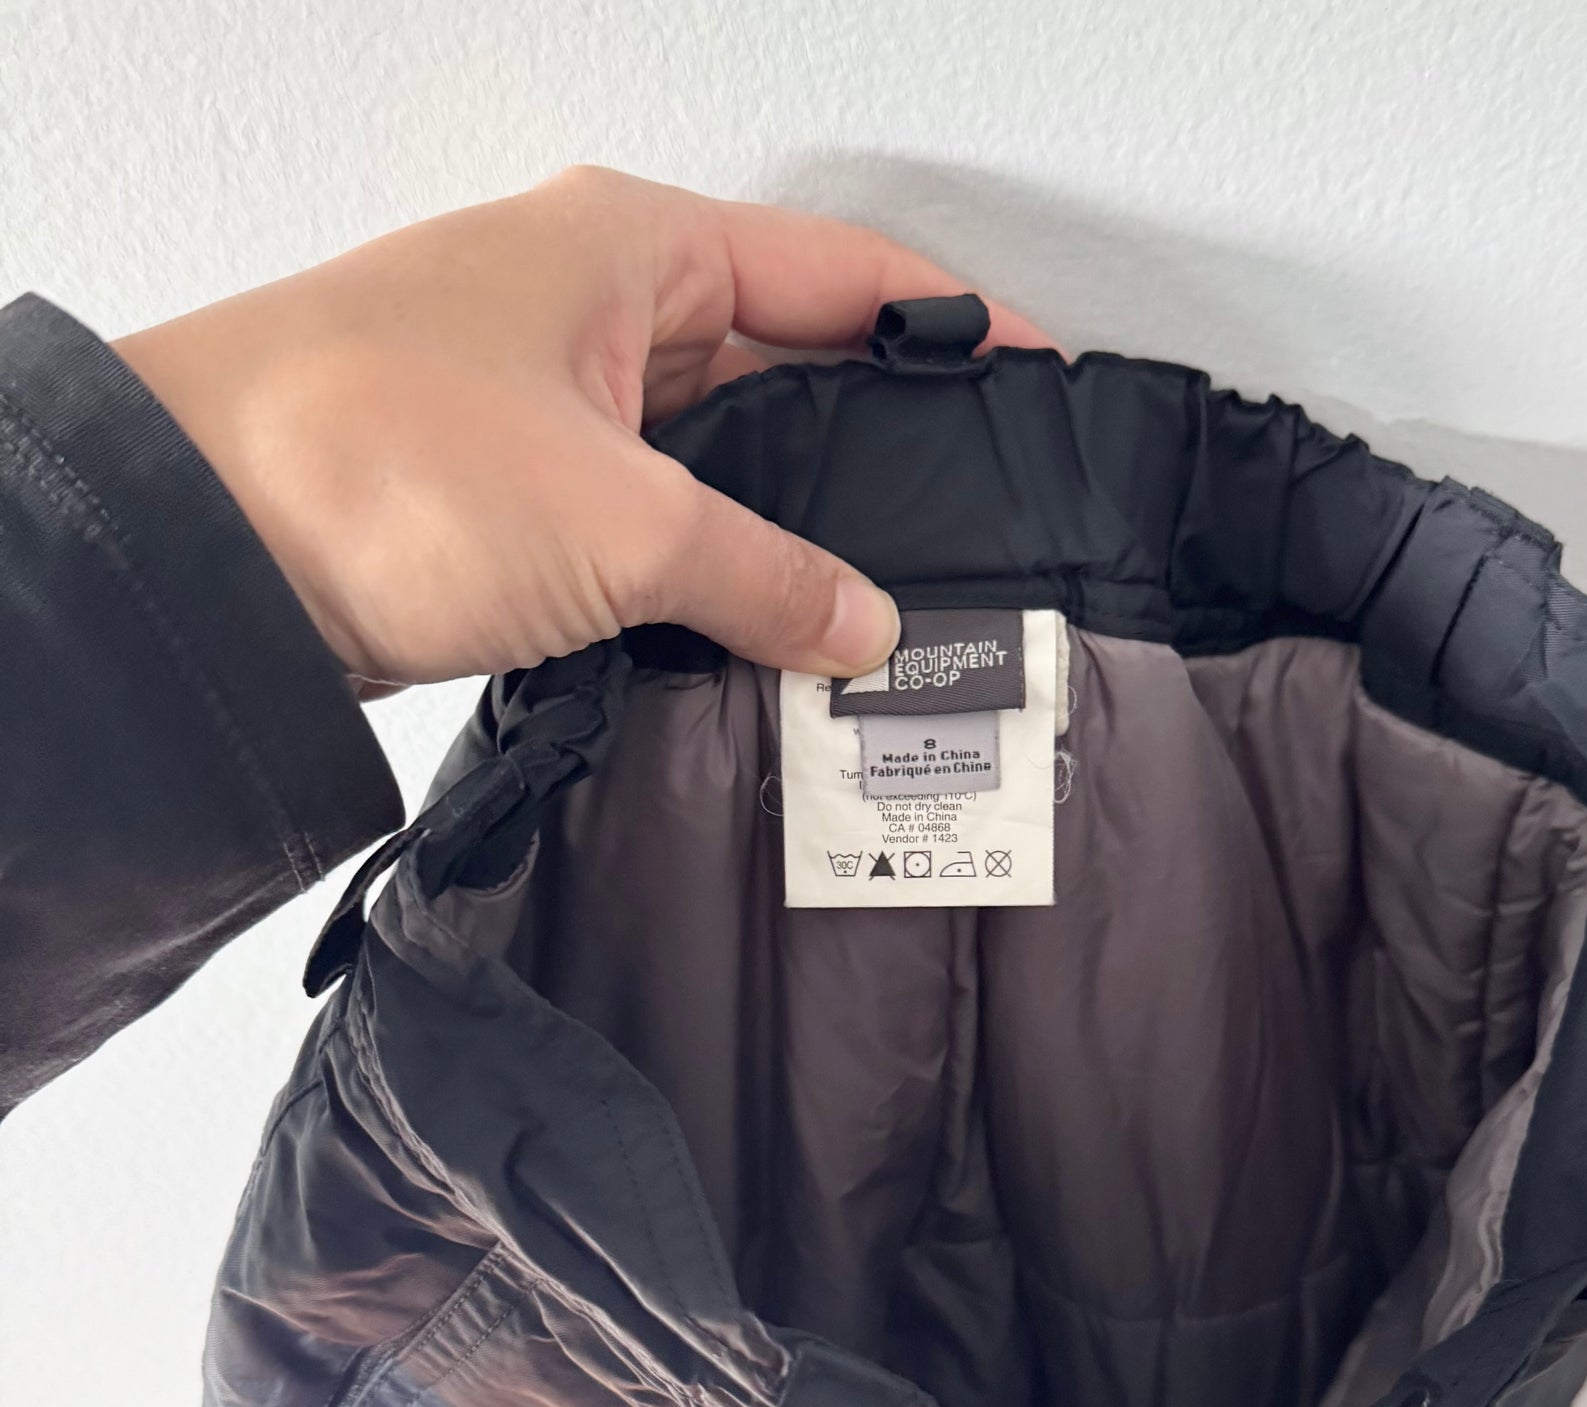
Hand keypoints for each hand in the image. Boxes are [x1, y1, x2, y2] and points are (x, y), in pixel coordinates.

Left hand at [113, 168, 1052, 689]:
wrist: (199, 558)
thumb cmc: (373, 462)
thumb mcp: (620, 524)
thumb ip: (769, 577)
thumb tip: (867, 628)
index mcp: (636, 248)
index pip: (845, 273)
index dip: (954, 328)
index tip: (1039, 382)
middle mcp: (599, 306)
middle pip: (790, 364)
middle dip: (880, 443)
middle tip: (974, 519)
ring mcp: (556, 401)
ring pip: (723, 456)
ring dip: (791, 525)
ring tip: (888, 598)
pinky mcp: (518, 493)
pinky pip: (655, 520)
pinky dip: (713, 569)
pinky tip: (771, 630)